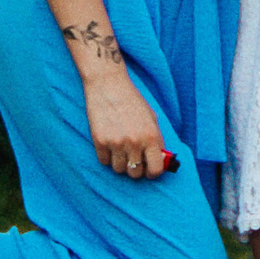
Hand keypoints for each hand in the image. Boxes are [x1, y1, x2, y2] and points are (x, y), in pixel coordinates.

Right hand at [82, 65, 176, 179]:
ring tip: (121, 150)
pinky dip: (107, 156)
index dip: (153, 173)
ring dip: (120, 163)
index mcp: (151, 136)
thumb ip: (156, 140)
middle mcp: (135, 142)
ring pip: (119, 169)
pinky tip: (110, 144)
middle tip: (134, 159)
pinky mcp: (100, 141)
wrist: (108, 85)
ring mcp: (116, 143)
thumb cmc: (132, 101)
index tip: (149, 170)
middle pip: (136, 174)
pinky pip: (104, 162)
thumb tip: (159, 160)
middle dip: (136, 169)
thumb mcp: (151, 118)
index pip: (156, 169)